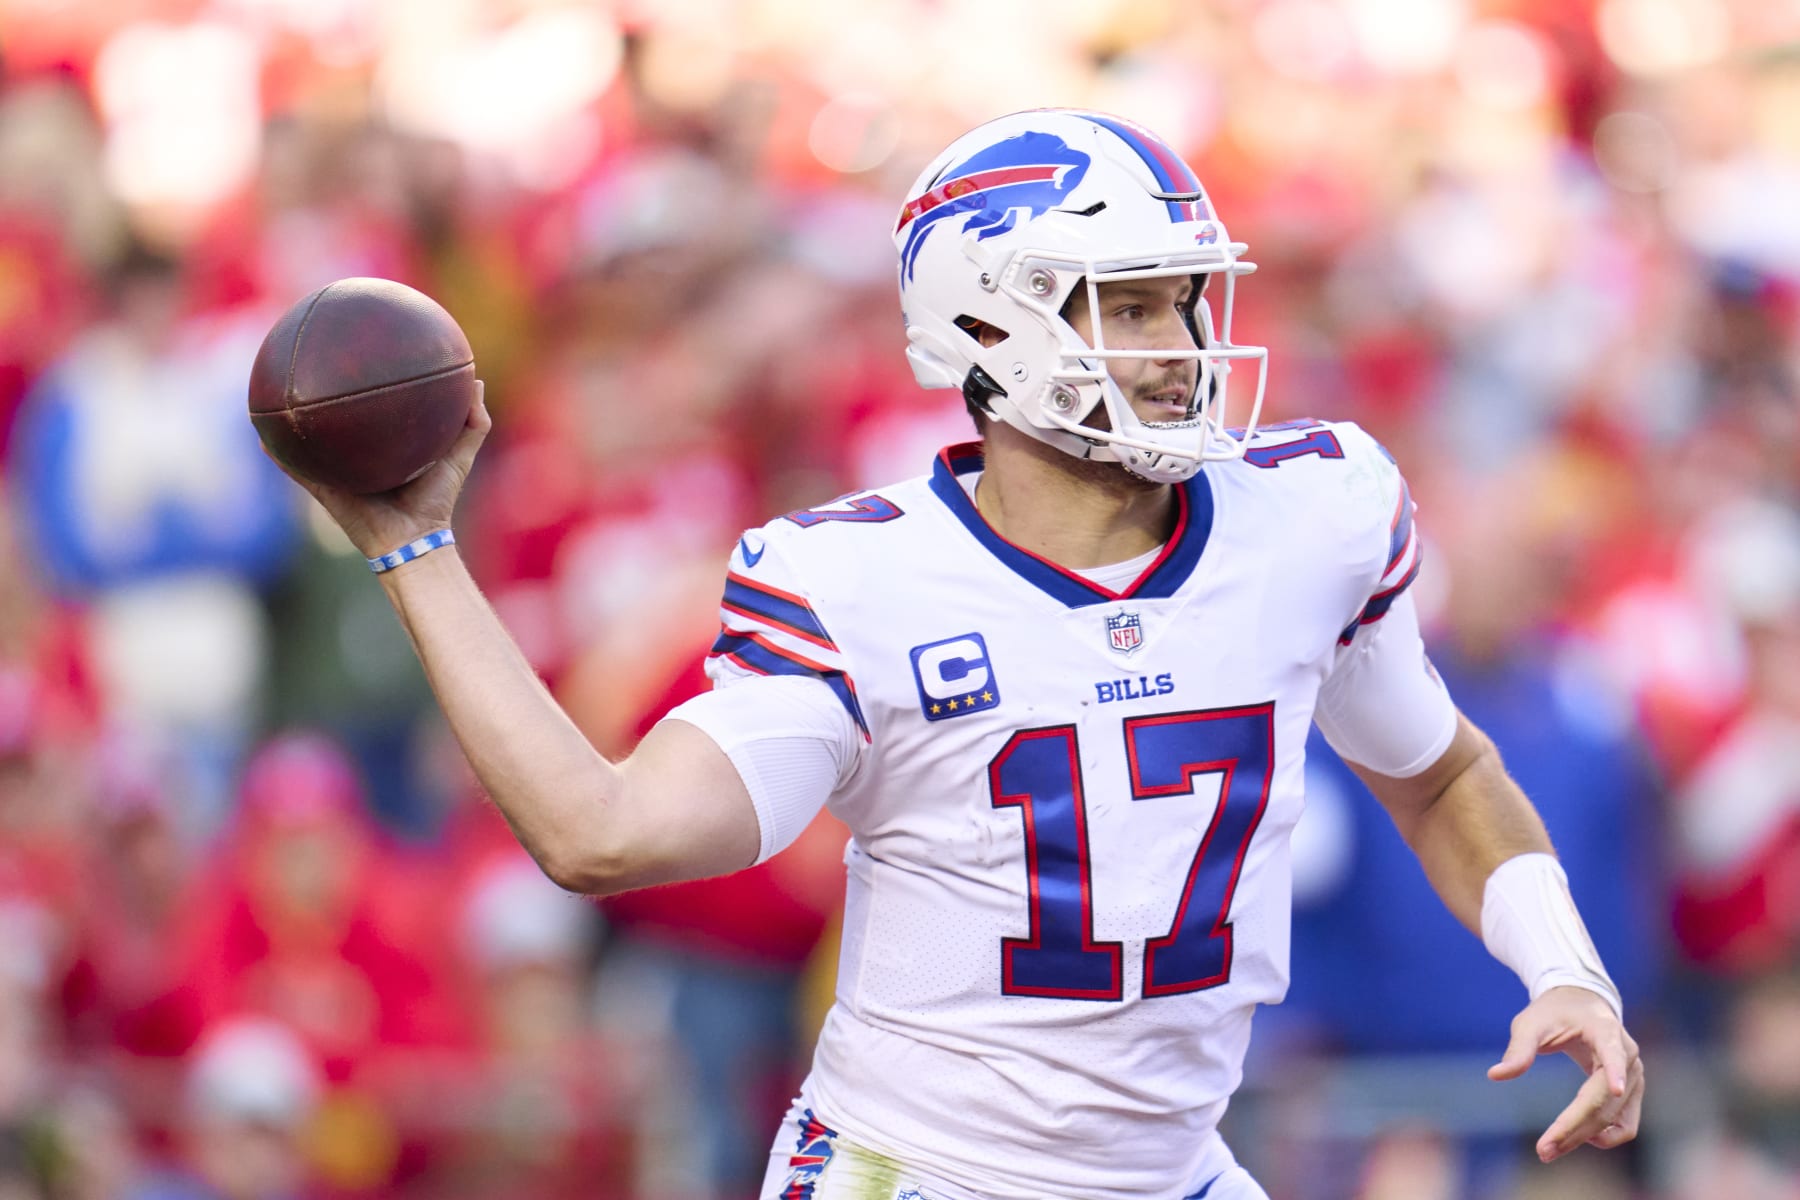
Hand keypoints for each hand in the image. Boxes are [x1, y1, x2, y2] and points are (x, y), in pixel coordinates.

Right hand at [266, 381, 491, 559]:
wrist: (414, 538)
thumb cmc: (437, 500)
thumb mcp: (459, 456)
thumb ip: (473, 423)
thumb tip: (475, 382)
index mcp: (384, 445)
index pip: (373, 410)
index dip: (366, 387)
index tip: (363, 357)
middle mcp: (357, 455)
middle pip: (337, 421)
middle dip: (324, 395)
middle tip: (314, 361)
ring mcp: (337, 470)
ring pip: (309, 441)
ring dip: (292, 421)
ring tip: (275, 392)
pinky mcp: (324, 487)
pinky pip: (296, 468)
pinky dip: (278, 454)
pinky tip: (262, 434)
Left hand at [1488, 985, 1643, 1161]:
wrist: (1582, 1005)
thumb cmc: (1553, 1012)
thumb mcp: (1530, 1023)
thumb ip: (1518, 1049)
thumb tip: (1495, 1075)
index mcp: (1605, 1030)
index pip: (1613, 1053)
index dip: (1615, 1072)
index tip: (1614, 1089)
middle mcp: (1628, 1055)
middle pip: (1604, 1099)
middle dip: (1574, 1127)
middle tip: (1543, 1150)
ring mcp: (1634, 1076)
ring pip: (1616, 1118)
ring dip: (1586, 1137)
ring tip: (1552, 1148)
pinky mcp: (1633, 1092)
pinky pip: (1625, 1124)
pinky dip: (1604, 1135)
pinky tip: (1575, 1138)